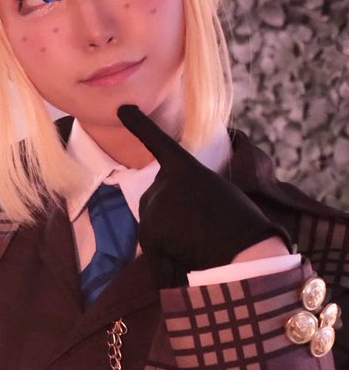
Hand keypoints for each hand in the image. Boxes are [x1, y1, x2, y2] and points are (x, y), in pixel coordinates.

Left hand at [117, 104, 290, 285]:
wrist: (246, 250)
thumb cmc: (240, 225)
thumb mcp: (213, 194)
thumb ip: (185, 194)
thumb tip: (165, 216)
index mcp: (185, 168)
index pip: (158, 143)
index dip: (139, 125)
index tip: (122, 109)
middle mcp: (164, 182)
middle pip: (156, 198)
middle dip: (171, 214)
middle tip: (202, 226)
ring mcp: (154, 206)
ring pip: (153, 221)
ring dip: (170, 236)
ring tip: (200, 242)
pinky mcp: (149, 231)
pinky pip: (150, 243)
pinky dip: (163, 256)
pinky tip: (185, 260)